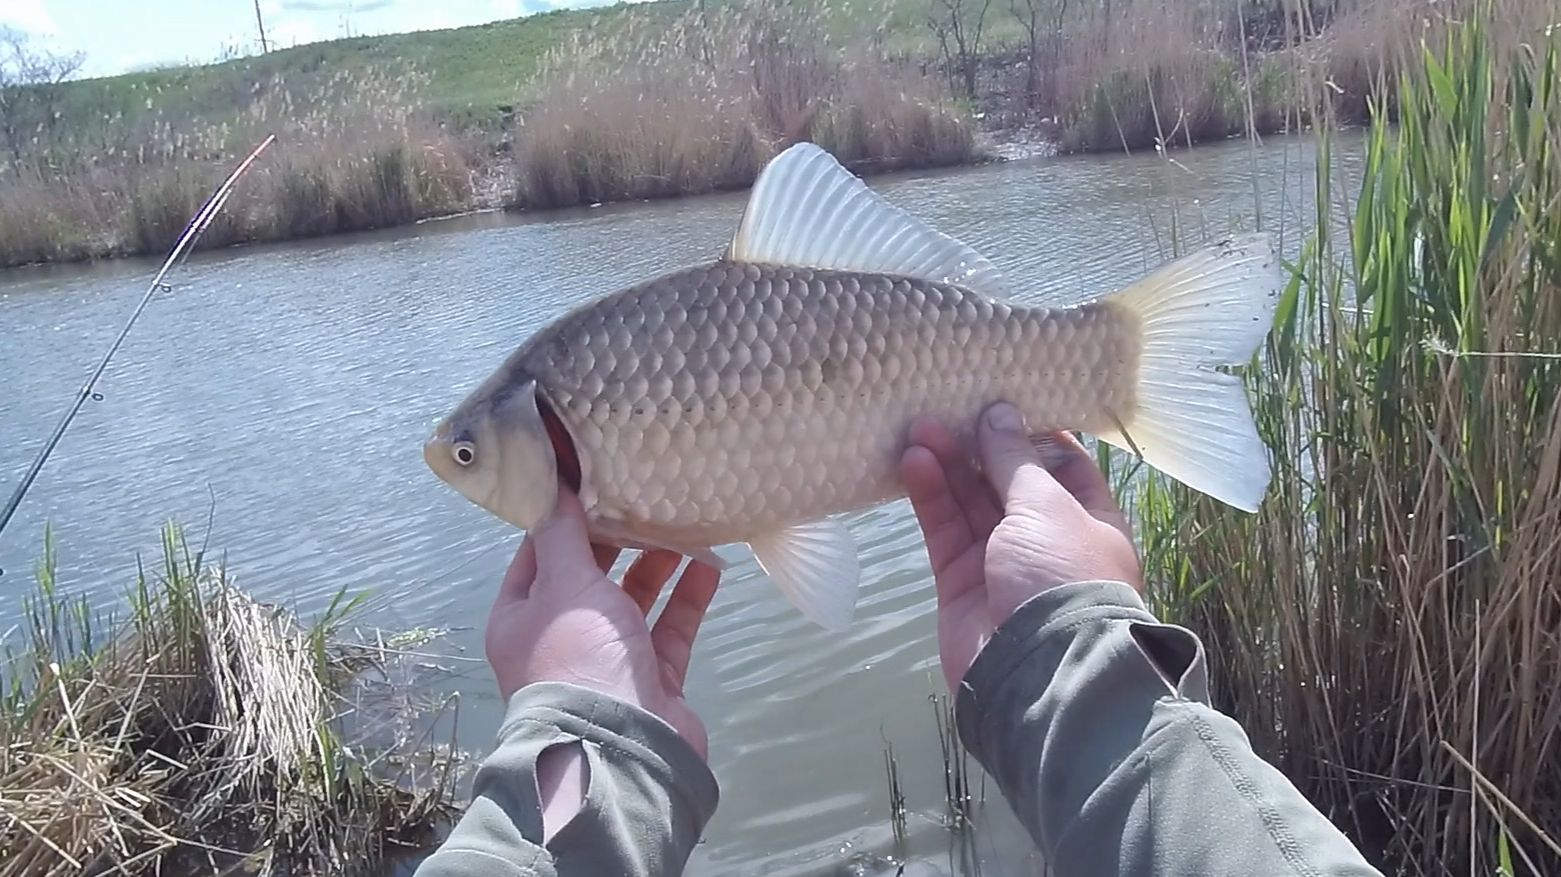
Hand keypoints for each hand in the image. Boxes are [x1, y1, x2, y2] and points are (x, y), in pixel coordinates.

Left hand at [485, 489, 719, 756]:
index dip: (561, 518)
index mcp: (522, 617)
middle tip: (643, 493)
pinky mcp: (652, 678)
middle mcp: (561, 637)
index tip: (589, 479)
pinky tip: (710, 565)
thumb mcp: (565, 585)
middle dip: (617, 539)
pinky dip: (688, 598)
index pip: (537, 555)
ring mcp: (609, 660)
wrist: (622, 747)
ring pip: (634, 600)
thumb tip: (552, 487)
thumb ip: (563, 536)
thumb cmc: (580, 657)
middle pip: (589, 576)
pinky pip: (670, 628)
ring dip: (657, 564)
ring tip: (682, 522)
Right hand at [901, 402, 1141, 690]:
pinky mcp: (961, 584)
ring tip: (919, 427)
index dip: (1031, 432)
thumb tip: (998, 414)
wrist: (1037, 670)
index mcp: (1088, 520)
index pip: (1061, 465)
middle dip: (978, 445)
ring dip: (947, 465)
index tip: (1001, 396)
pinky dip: (930, 498)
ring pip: (970, 504)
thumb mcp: (1046, 505)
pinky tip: (912, 463)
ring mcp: (1001, 564)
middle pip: (1007, 481)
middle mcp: (1046, 540)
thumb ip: (1014, 459)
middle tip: (947, 407)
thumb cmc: (1062, 575)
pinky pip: (944, 532)